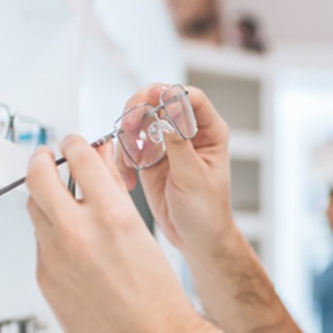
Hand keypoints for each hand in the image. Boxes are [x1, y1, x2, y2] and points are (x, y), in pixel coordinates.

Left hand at [25, 135, 202, 332]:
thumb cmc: (156, 293)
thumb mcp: (141, 230)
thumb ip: (113, 191)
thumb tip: (97, 160)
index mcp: (110, 215)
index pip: (78, 158)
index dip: (72, 145)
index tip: (70, 144)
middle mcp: (78, 233)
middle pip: (38, 177)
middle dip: (40, 161)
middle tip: (45, 158)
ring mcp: (55, 258)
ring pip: (35, 211)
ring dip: (44, 199)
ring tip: (59, 201)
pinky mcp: (44, 280)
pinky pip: (39, 246)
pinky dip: (50, 238)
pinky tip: (70, 247)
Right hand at [116, 84, 238, 257]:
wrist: (196, 238)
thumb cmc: (207, 211)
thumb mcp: (194, 176)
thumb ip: (179, 143)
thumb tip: (169, 110)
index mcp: (209, 132)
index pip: (191, 98)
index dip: (170, 93)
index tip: (152, 99)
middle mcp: (187, 133)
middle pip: (159, 102)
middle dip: (140, 110)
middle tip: (130, 125)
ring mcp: (167, 144)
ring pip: (141, 120)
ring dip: (128, 135)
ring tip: (129, 158)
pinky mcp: (150, 158)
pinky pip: (130, 146)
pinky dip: (123, 157)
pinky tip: (129, 176)